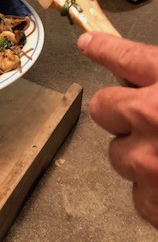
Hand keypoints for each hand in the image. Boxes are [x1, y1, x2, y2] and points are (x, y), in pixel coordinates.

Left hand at [78, 31, 157, 228]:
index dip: (103, 49)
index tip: (91, 45)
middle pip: (103, 109)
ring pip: (118, 155)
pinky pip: (139, 196)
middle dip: (122, 113)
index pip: (120, 55)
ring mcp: (150, 162)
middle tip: (152, 119)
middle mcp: (151, 116)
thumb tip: (154, 82)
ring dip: (140, 155)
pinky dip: (156, 194)